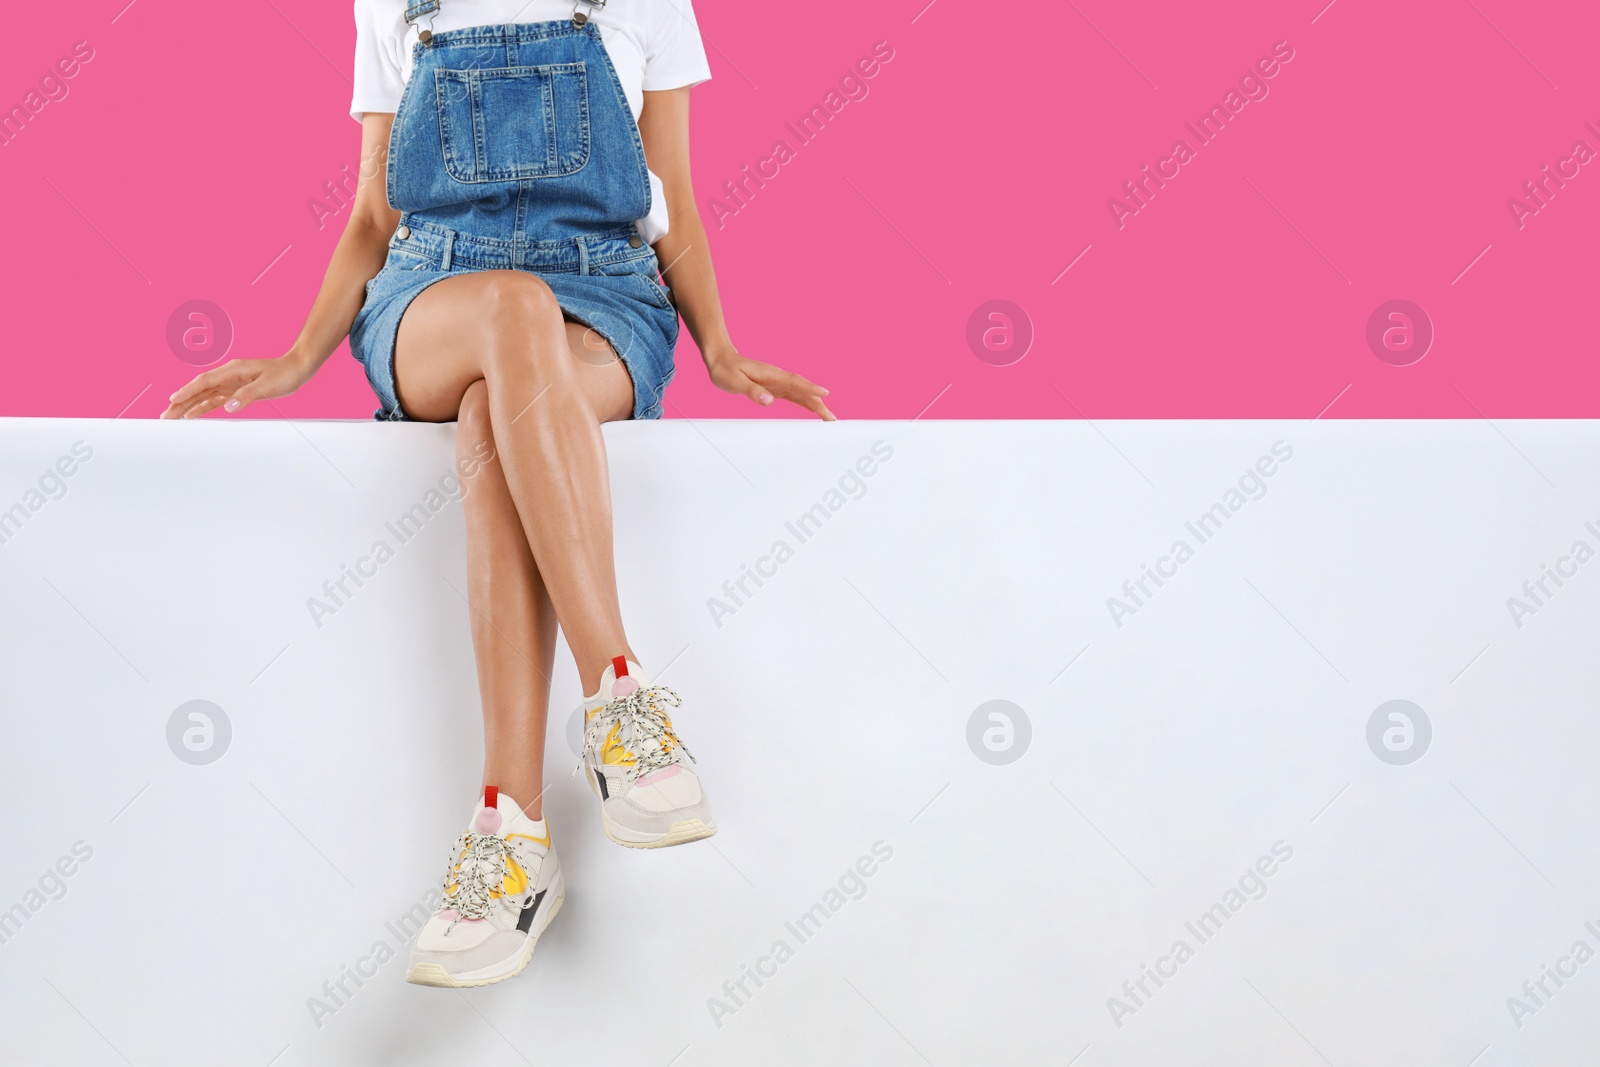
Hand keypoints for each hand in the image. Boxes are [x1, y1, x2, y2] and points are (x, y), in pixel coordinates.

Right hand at [160, 354, 315, 419]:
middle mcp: (228, 375)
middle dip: (181, 401)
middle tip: (165, 415)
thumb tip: (228, 406)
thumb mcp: (267, 386)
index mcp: (233, 370)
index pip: (204, 382)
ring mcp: (231, 383)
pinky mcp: (236, 390)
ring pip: (204, 395)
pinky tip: (192, 415)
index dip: (187, 391)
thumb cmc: (284, 374)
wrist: (297, 368)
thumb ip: (247, 396)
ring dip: (188, 406)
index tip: (173, 400)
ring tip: (172, 417)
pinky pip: (215, 399)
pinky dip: (202, 407)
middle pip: (199, 389)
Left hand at [706, 350, 834, 420]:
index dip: (810, 388)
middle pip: (803, 390)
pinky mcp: (775, 388)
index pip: (795, 381)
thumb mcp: (734, 381)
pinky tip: (814, 409)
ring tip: (828, 418)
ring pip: (802, 394)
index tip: (825, 394)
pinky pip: (795, 396)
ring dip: (816, 404)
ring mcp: (778, 383)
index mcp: (771, 375)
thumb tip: (769, 401)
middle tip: (831, 418)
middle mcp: (778, 378)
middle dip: (818, 403)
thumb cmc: (726, 369)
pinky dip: (806, 402)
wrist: (721, 360)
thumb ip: (751, 391)